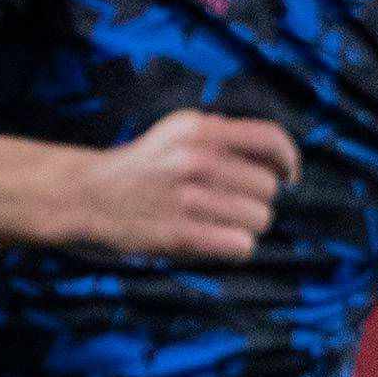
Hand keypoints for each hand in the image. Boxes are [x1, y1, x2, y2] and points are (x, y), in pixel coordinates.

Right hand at [65, 110, 296, 259]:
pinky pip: (240, 245)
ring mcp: (186, 199)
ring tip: (222, 222)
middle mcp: (194, 160)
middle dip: (258, 199)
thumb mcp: (177, 132)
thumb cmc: (143, 166)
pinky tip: (219, 240)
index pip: (269, 140)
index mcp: (198, 130)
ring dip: (248, 225)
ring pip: (259, 219)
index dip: (289, 160)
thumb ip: (222, 135)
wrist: (88, 195)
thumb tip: (276, 157)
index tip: (289, 176)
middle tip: (235, 204)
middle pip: (267, 187)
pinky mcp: (179, 235)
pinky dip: (236, 246)